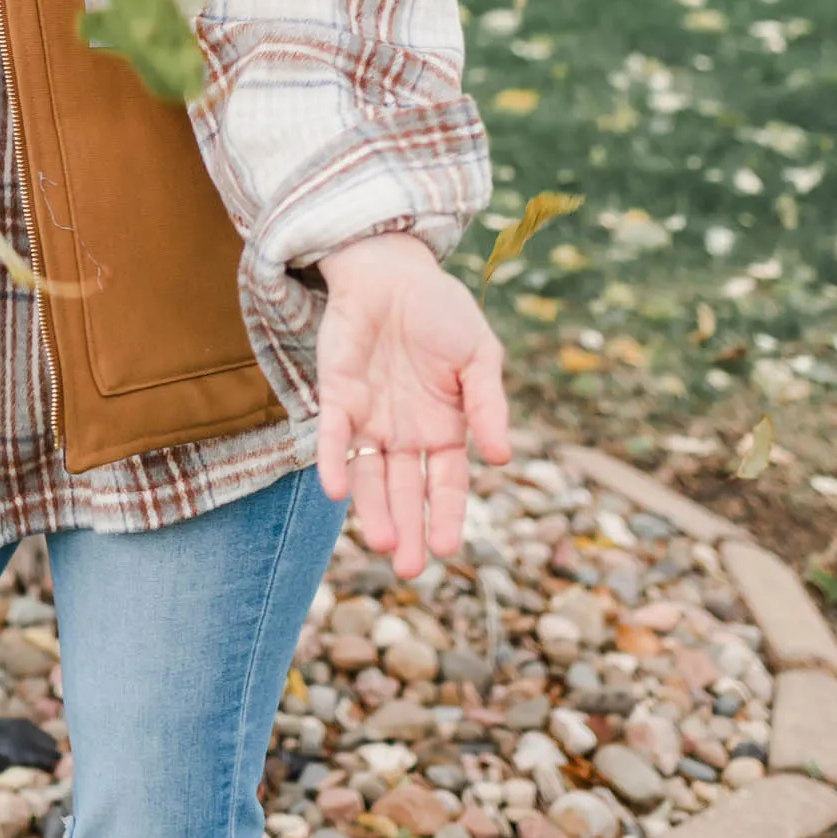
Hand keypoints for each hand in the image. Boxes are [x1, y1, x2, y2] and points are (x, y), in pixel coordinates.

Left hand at [313, 231, 509, 580]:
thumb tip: (504, 458)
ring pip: (369, 477)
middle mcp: (405, 433)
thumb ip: (489, 404)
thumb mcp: (480, 355)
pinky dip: (333, 463)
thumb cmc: (441, 312)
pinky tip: (337, 490)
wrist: (391, 269)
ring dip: (373, 511)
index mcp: (445, 428)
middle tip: (408, 568)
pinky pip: (333, 438)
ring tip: (381, 544)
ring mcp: (369, 418)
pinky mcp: (336, 396)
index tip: (449, 548)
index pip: (446, 484)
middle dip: (408, 530)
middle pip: (406, 492)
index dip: (447, 515)